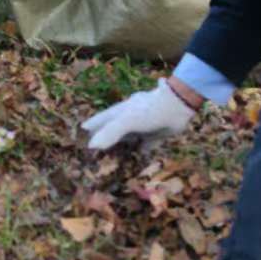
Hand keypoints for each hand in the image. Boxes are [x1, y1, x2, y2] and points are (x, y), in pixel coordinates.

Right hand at [81, 82, 195, 149]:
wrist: (177, 106)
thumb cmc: (149, 110)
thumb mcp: (127, 120)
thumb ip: (110, 132)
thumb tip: (91, 146)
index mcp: (122, 111)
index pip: (104, 118)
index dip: (94, 123)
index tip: (83, 128)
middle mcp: (132, 116)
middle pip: (116, 126)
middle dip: (107, 134)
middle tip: (97, 145)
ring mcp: (144, 124)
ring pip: (130, 135)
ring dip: (124, 142)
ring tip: (116, 152)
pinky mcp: (157, 133)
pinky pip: (146, 143)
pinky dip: (142, 148)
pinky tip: (141, 153)